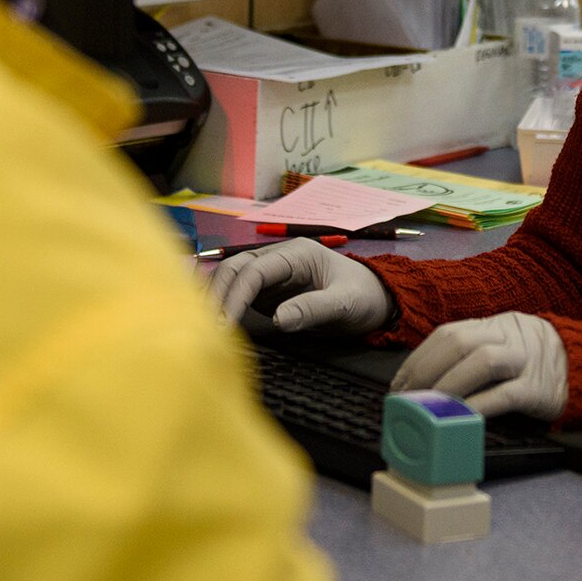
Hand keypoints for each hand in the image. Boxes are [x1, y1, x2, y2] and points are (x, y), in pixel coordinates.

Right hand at [209, 238, 395, 334]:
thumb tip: (278, 320)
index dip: (236, 294)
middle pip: (236, 267)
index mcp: (297, 253)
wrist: (378, 299)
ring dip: (216, 298)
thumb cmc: (364, 297)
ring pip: (232, 277)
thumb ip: (313, 309)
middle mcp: (280, 258)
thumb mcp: (345, 304)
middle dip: (217, 294)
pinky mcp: (270, 291)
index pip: (255, 269)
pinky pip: (239, 293)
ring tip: (203, 326)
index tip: (224, 321)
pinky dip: (223, 303)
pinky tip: (212, 320)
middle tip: (207, 326)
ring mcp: (273, 274)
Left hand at [390, 312, 567, 420]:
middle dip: (426, 371)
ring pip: (482, 362)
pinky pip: (504, 395)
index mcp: (495, 324)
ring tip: (429, 407)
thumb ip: (473, 352)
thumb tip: (427, 378)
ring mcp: (525, 360)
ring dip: (448, 386)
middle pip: (459, 342)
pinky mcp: (538, 389)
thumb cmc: (535, 362)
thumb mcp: (505, 344)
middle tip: (408, 398)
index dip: (419, 358)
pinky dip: (477, 406)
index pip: (448, 333)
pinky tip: (459, 417)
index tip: (400, 383)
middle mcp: (509, 336)